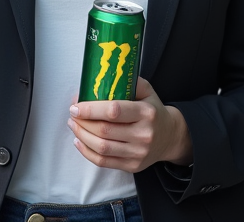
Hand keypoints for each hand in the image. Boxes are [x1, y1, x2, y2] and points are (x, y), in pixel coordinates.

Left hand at [68, 77, 192, 172]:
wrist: (171, 137)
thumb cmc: (153, 111)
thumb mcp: (147, 91)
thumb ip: (128, 81)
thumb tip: (101, 77)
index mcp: (146, 113)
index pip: (113, 111)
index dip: (91, 109)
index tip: (76, 105)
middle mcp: (143, 134)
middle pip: (104, 130)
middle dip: (82, 122)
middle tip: (73, 114)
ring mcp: (138, 153)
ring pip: (102, 147)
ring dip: (82, 136)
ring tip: (73, 125)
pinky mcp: (132, 166)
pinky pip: (104, 161)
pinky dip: (87, 152)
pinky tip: (79, 141)